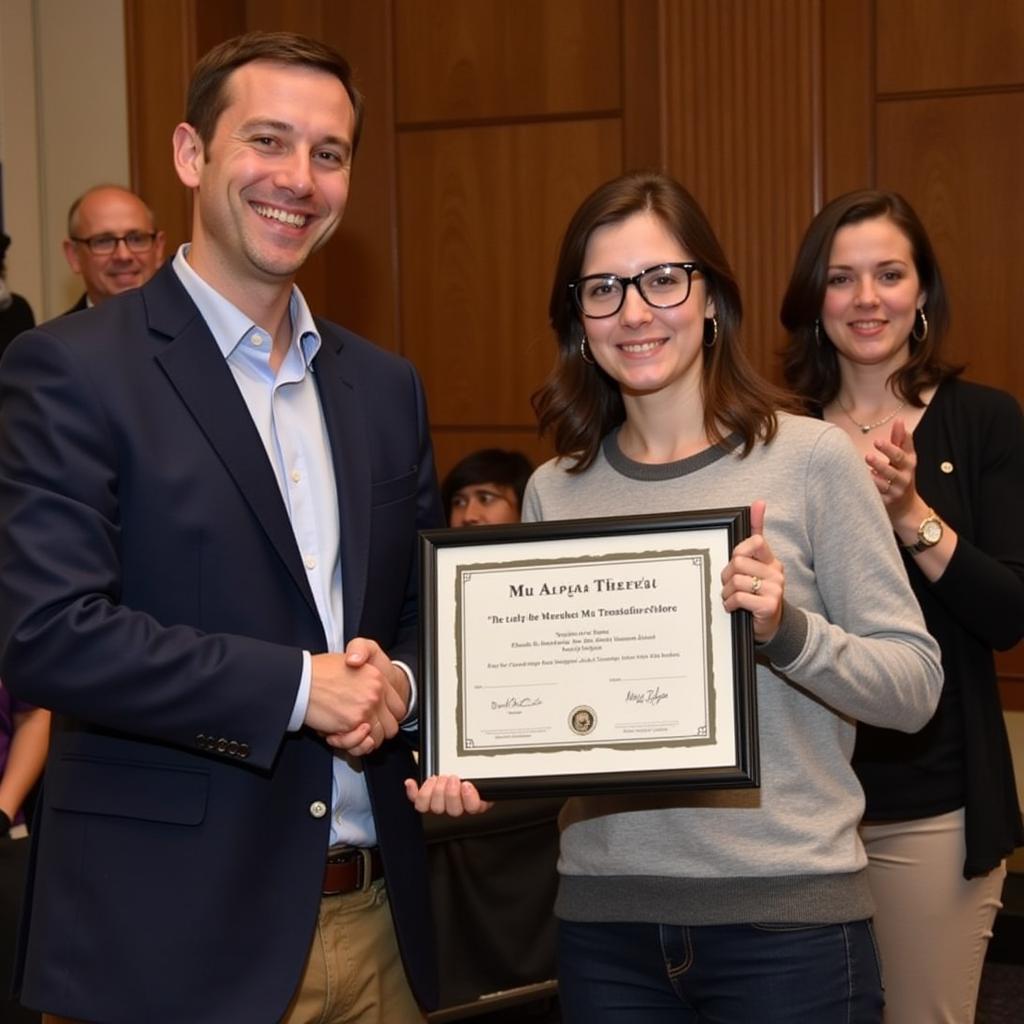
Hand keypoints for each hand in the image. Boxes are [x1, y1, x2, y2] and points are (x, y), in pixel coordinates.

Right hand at [305, 638, 408, 756]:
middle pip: (391, 726)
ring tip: (347, 732)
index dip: (387, 717)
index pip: (398, 708)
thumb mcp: (352, 660)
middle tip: (361, 729)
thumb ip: (369, 679)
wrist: (300, 678)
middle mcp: (375, 693)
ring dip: (362, 741)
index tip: (376, 719)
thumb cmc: (320, 671)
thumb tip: (377, 696)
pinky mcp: (350, 722)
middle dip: (377, 732)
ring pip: (377, 739)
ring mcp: (364, 709)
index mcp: (378, 678)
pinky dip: (348, 744)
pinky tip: (336, 734)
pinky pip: (358, 744)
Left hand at [404, 775, 493, 815]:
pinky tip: (411, 783)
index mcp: (474, 802)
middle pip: (452, 810)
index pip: (473, 808)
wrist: (460, 769)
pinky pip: (417, 802)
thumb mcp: (485, 774)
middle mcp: (457, 806)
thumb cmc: (473, 774)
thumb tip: (494, 774)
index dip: (468, 798)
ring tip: (438, 778)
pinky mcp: (427, 800)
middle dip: (450, 792)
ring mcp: (441, 804)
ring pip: (434, 807)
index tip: (467, 784)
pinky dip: (413, 792)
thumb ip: (490, 776)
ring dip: (434, 791)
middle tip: (451, 777)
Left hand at [721, 499, 784, 641]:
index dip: (738, 550)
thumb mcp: (756, 564)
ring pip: (735, 580)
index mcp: (771, 560)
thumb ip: (756, 535)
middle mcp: (776, 572)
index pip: (755, 540)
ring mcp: (775, 589)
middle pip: (737, 562)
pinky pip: (738, 597)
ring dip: (726, 592)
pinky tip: (734, 607)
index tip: (736, 560)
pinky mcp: (769, 605)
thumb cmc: (757, 592)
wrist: (770, 624)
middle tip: (729, 585)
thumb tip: (758, 502)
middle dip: (727, 575)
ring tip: (732, 597)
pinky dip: (730, 604)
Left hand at [867, 418, 917, 514]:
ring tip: (864, 470)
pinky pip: (876, 496)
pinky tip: (861, 482)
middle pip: (892, 470)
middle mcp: (903, 478)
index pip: (901, 455)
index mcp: (908, 464)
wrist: (907, 508)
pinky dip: (869, 490)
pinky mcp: (886, 504)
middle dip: (880, 464)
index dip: (890, 448)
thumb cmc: (902, 476)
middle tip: (868, 456)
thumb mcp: (905, 458)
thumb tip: (899, 421)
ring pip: (883, 485)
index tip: (877, 441)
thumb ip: (900, 440)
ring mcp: (895, 492)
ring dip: (873, 478)